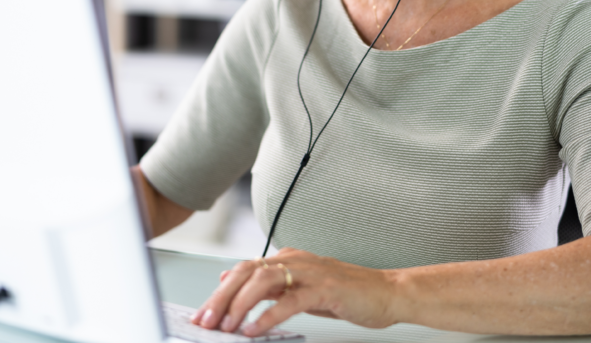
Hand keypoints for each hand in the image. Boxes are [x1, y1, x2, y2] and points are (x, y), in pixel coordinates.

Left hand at [189, 247, 399, 335]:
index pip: (244, 270)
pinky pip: (290, 300)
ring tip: (227, 327)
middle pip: (247, 273)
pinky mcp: (325, 289)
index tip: (203, 313)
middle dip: (221, 298)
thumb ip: (271, 286)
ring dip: (239, 305)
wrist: (387, 292)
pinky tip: (255, 329)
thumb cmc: (347, 293)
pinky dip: (269, 316)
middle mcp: (296, 261)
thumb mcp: (302, 288)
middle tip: (206, 321)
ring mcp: (310, 273)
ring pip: (263, 282)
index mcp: (288, 259)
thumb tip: (233, 283)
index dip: (219, 291)